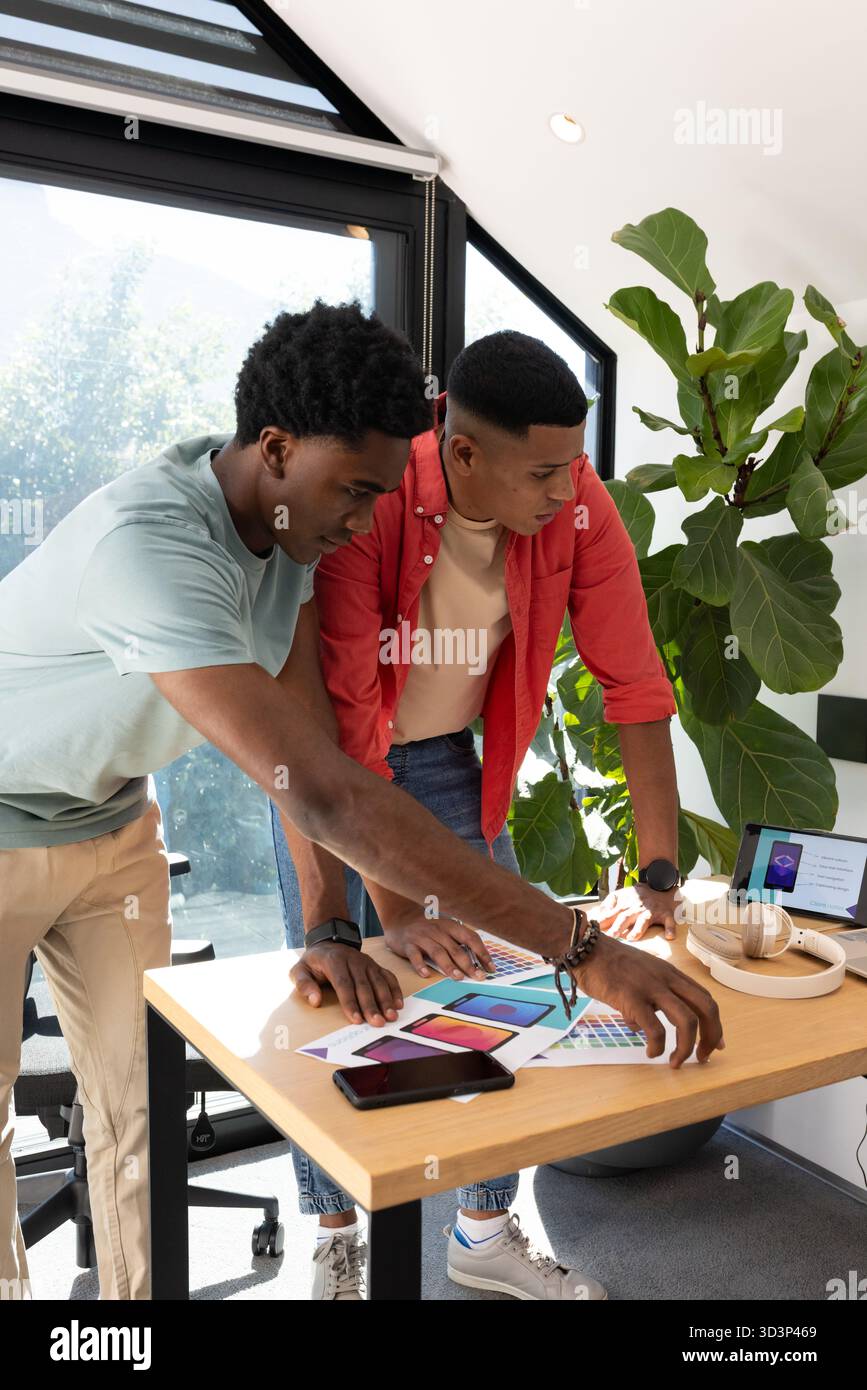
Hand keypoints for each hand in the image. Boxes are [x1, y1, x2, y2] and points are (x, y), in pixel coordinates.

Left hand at [290, 943, 402, 1025]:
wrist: (328, 943)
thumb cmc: (313, 962)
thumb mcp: (299, 969)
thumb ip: (303, 984)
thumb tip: (315, 1000)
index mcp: (334, 961)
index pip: (343, 984)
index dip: (350, 1002)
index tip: (356, 1019)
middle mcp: (353, 960)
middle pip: (363, 985)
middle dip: (371, 1006)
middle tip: (378, 1023)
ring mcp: (366, 962)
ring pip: (378, 981)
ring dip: (386, 1000)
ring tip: (391, 1016)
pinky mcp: (375, 965)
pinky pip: (387, 977)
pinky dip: (394, 990)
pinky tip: (398, 1004)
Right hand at [384, 918, 494, 980]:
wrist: (400, 919)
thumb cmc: (427, 928)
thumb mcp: (444, 929)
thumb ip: (458, 941)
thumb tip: (479, 960)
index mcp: (450, 926)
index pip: (470, 938)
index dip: (482, 953)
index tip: (490, 967)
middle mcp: (437, 930)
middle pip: (456, 948)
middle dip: (468, 964)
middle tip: (478, 977)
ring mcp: (422, 937)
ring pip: (438, 952)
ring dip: (449, 966)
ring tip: (458, 977)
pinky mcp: (408, 944)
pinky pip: (415, 955)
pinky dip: (420, 965)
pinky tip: (426, 974)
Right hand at [572, 931, 724, 1066]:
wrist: (586, 948)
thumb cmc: (609, 963)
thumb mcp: (640, 974)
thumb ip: (649, 996)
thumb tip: (643, 1026)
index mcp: (672, 974)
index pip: (705, 999)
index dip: (715, 1024)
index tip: (715, 1044)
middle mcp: (667, 979)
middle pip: (706, 1008)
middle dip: (711, 1037)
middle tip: (703, 1057)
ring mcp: (651, 988)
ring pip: (686, 1021)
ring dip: (686, 1047)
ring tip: (676, 1062)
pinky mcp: (632, 999)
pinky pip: (655, 1029)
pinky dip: (657, 1046)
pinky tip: (650, 1052)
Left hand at [594, 883, 680, 940]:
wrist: (659, 885)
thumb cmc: (636, 896)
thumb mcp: (620, 895)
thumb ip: (607, 905)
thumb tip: (594, 915)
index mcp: (624, 904)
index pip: (611, 914)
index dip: (602, 921)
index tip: (593, 930)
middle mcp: (636, 908)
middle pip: (625, 917)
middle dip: (617, 927)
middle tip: (610, 937)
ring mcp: (651, 911)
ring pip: (644, 920)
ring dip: (638, 929)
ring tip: (631, 938)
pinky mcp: (666, 914)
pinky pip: (669, 921)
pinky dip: (670, 928)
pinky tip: (670, 937)